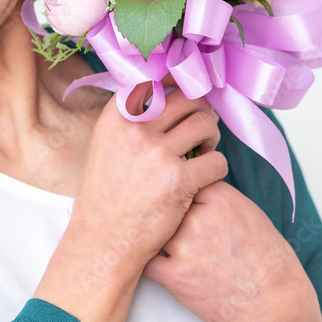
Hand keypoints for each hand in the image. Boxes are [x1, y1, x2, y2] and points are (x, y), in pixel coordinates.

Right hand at [67, 82, 227, 272]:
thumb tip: (169, 90)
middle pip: (188, 98)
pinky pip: (217, 160)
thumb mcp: (108, 145)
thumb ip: (133, 118)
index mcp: (117, 116)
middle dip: (201, 110)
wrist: (104, 240)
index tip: (187, 96)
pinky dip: (217, 168)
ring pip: (206, 123)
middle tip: (202, 128)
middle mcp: (136, 128)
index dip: (179, 85)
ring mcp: (158, 153)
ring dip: (212, 135)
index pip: (158, 80)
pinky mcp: (179, 180)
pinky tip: (206, 177)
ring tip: (206, 149)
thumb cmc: (108, 195)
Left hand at [141, 180, 318, 321]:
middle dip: (173, 220)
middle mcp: (199, 218)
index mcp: (220, 198)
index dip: (184, 195)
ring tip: (181, 254)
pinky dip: (153, 265)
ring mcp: (184, 247)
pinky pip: (149, 263)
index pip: (185, 181)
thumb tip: (194, 190)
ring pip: (156, 234)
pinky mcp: (174, 277)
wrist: (273, 303)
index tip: (187, 205)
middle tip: (186, 235)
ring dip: (163, 243)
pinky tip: (166, 268)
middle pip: (168, 207)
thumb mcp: (250, 213)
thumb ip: (218, 199)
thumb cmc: (267, 260)